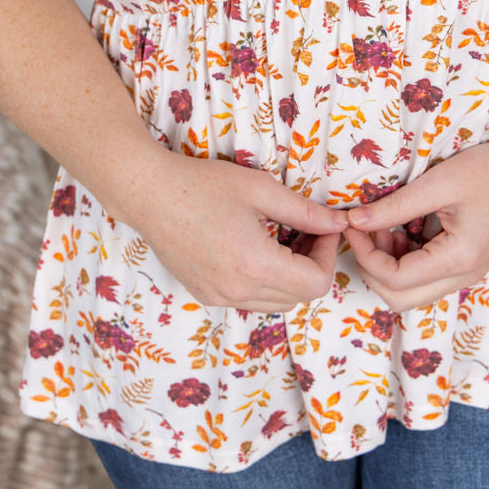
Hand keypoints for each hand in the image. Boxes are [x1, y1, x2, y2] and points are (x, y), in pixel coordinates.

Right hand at [134, 150, 348, 312]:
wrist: (149, 194)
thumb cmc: (204, 185)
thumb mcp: (261, 190)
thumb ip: (305, 212)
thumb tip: (339, 223)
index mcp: (255, 266)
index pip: (316, 284)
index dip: (327, 255)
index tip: (322, 228)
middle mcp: (238, 291)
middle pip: (300, 297)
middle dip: (313, 265)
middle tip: (307, 231)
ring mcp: (219, 297)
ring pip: (277, 303)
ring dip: (291, 277)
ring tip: (283, 239)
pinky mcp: (206, 295)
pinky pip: (251, 300)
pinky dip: (265, 282)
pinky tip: (257, 249)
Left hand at [342, 137, 488, 311]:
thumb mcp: (438, 184)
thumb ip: (395, 206)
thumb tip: (354, 221)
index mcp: (458, 260)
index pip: (395, 279)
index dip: (364, 255)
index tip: (351, 225)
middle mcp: (464, 276)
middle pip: (400, 299)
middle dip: (373, 268)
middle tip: (364, 231)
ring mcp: (468, 273)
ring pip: (412, 292)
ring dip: (389, 266)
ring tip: (385, 225)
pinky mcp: (467, 264)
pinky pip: (427, 278)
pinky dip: (406, 261)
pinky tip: (404, 229)